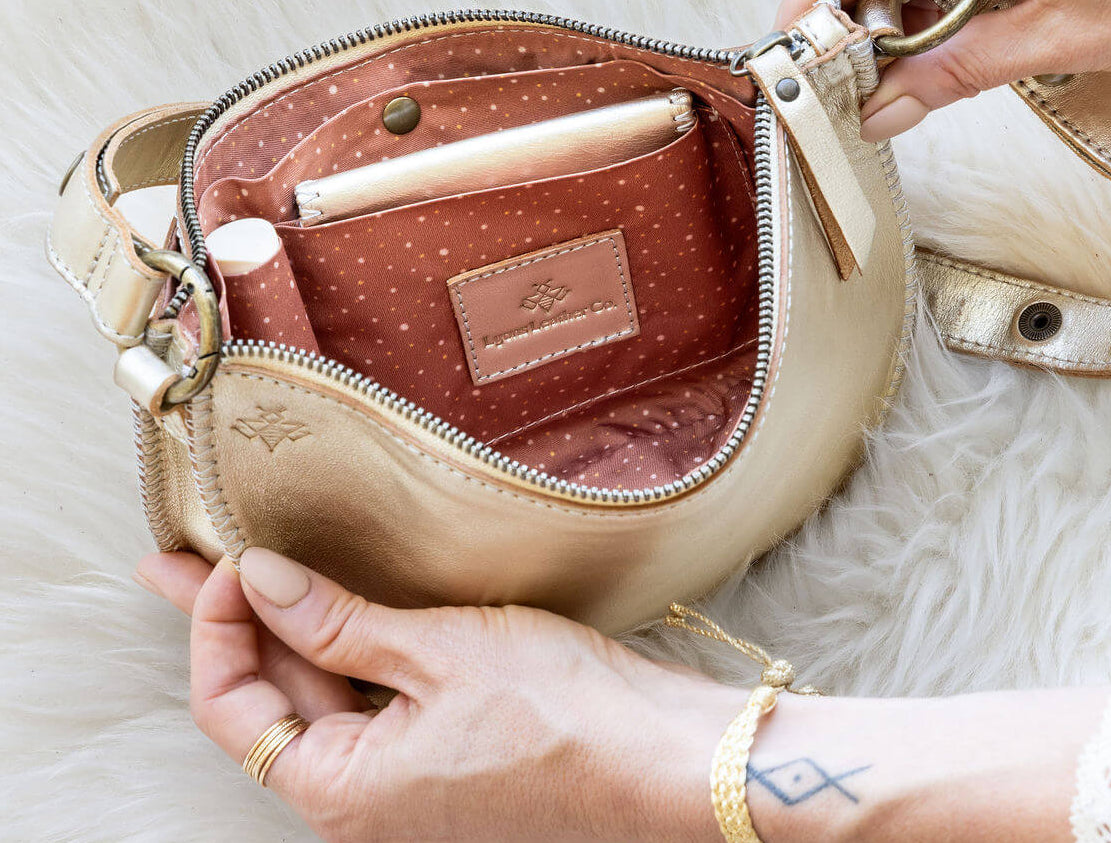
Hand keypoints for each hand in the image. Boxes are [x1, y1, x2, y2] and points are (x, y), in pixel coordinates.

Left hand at [134, 548, 1109, 842]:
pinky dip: (354, 647)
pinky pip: (380, 699)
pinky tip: (347, 603)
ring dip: (296, 630)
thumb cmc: (568, 717)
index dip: (216, 628)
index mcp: (346, 792)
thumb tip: (259, 582)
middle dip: (239, 621)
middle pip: (277, 701)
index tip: (225, 559)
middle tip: (193, 558)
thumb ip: (338, 623)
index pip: (235, 707)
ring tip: (258, 570)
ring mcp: (414, 779)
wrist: (672, 758)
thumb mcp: (437, 654)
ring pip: (328, 697)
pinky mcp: (455, 752)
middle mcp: (370, 799)